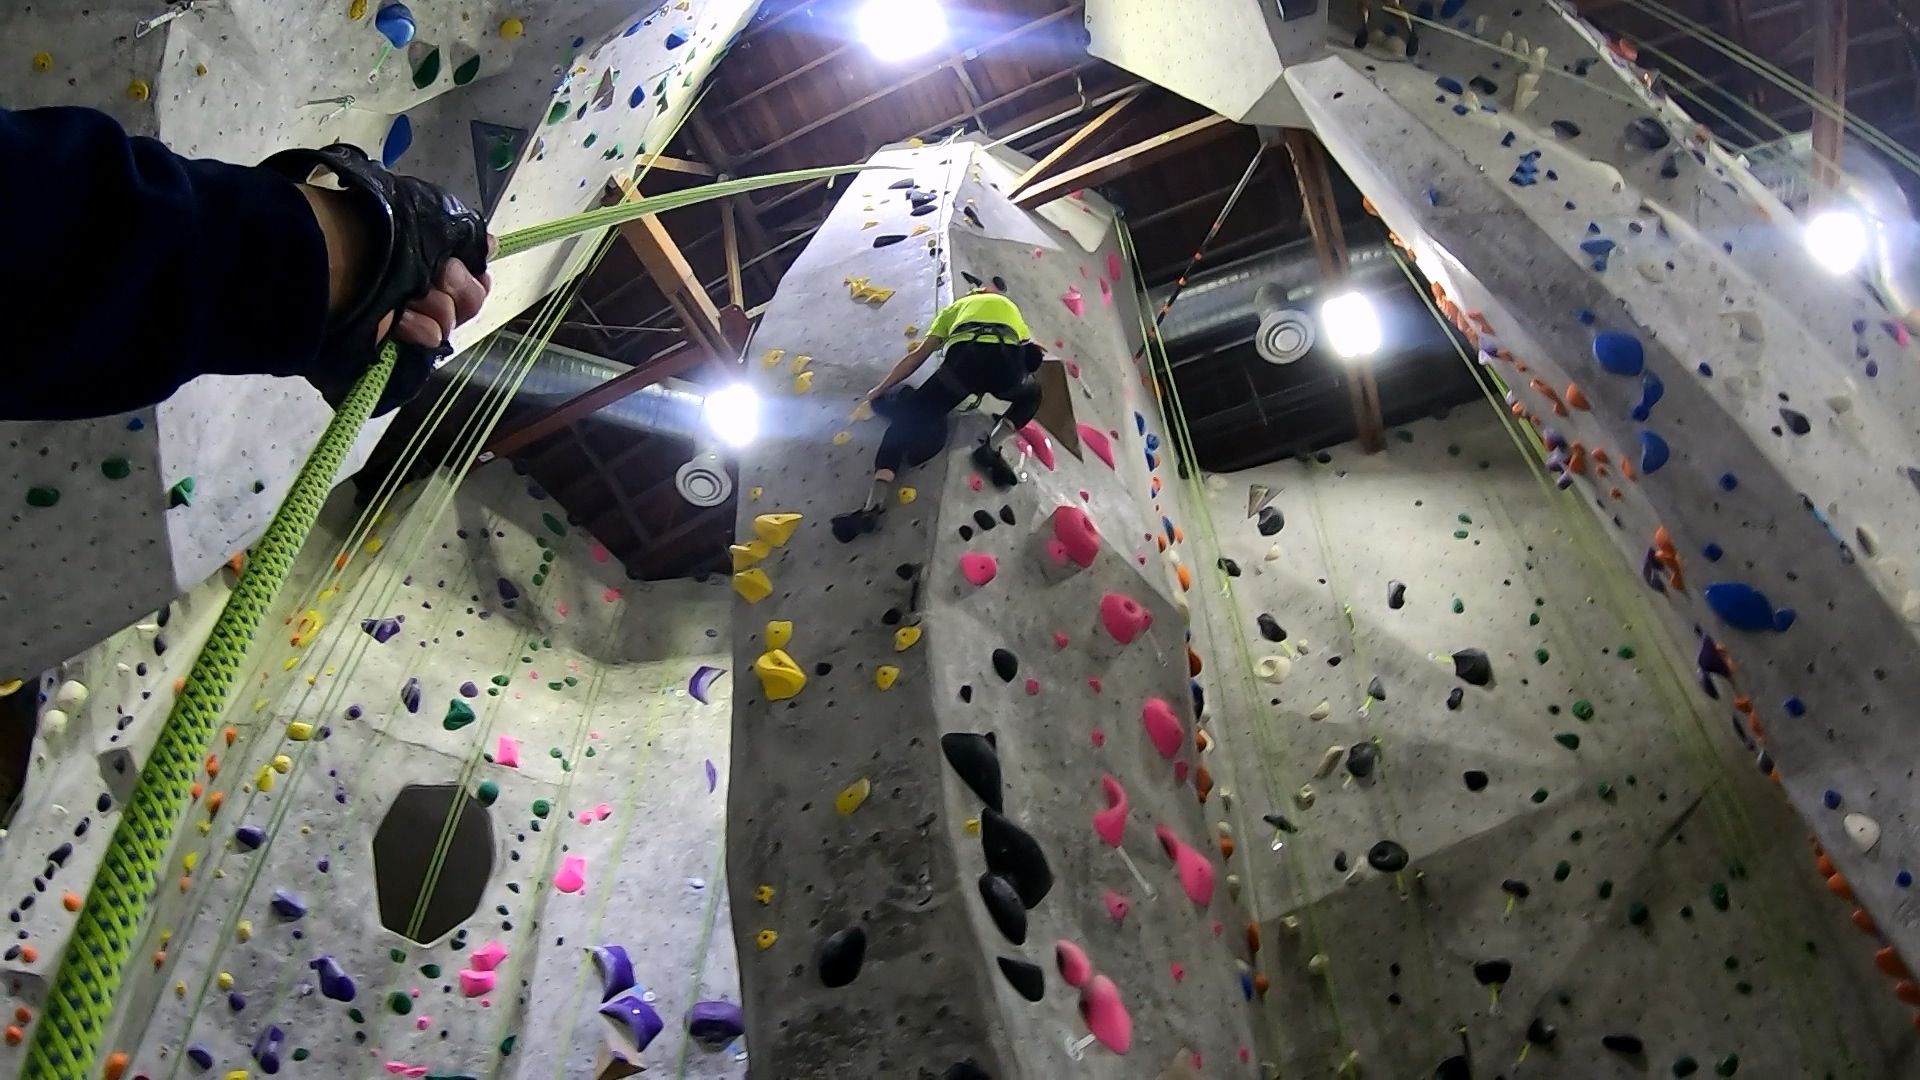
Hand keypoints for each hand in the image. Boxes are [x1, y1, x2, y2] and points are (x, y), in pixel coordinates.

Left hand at [271, 143, 489, 414]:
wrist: (335, 260)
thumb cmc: (379, 230)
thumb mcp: (429, 216)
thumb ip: (463, 233)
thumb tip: (489, 246)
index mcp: (427, 254)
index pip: (472, 271)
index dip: (474, 271)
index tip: (464, 262)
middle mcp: (420, 283)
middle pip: (470, 300)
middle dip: (460, 287)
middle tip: (440, 275)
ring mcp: (408, 314)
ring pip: (452, 320)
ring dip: (438, 308)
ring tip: (412, 299)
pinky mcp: (394, 341)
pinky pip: (429, 341)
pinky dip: (421, 330)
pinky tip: (400, 321)